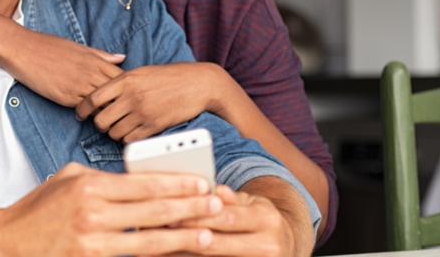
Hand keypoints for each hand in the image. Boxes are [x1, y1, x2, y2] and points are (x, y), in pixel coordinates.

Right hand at [0, 30, 124, 107]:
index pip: (122, 78)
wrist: (23, 50)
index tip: (127, 94)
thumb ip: (101, 55)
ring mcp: (79, 87)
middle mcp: (90, 74)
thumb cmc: (49, 46)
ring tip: (109, 117)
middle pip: (117, 93)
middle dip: (122, 102)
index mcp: (95, 60)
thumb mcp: (78, 47)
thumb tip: (122, 58)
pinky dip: (91, 114)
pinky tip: (90, 115)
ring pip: (103, 104)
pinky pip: (86, 110)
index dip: (127, 88)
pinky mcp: (66, 98)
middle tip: (123, 110)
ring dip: (107, 111)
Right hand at [0, 163, 224, 256]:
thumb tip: (136, 179)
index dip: (177, 183)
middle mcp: (92, 210)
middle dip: (190, 207)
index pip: (143, 181)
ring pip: (148, 238)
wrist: (4, 243)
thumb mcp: (66, 178)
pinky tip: (174, 254)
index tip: (202, 183)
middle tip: (217, 205)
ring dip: (182, 237)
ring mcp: (91, 240)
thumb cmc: (36, 210)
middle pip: (153, 209)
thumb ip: (102, 178)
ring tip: (208, 234)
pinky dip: (155, 255)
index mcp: (89, 183)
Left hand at [75, 62, 226, 142]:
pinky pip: (130, 139)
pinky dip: (128, 138)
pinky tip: (133, 131)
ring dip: (114, 132)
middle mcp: (131, 97)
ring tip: (121, 126)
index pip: (92, 98)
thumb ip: (121, 83)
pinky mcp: (154, 126)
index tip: (81, 114)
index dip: (82, 109)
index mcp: (125, 80)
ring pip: (114, 132)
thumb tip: (100, 96)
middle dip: (100, 124)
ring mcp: (142, 112)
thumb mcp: (141, 72)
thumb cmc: (168, 77)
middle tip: (105, 122)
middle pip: (101, 120)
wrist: (197, 84)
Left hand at [163, 181, 311, 256]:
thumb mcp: (251, 203)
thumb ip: (230, 198)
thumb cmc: (258, 219)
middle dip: (185, 237)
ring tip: (154, 251)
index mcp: (266, 219)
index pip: (227, 217)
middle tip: (156, 232)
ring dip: (180, 256)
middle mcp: (267, 246)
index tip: (170, 214)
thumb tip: (215, 189)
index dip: (198, 216)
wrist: (285, 245)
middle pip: (217, 243)